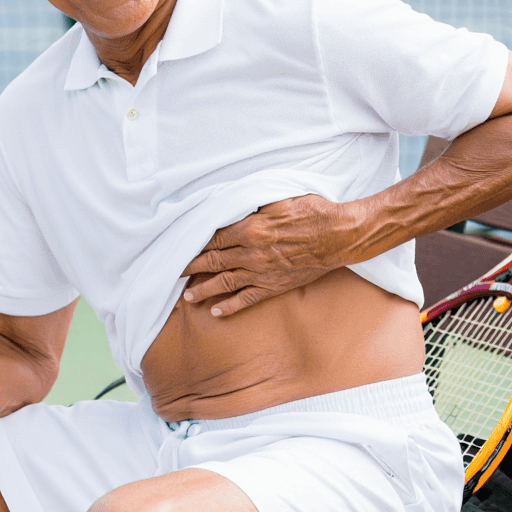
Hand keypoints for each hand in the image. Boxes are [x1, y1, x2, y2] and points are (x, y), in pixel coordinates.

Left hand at [180, 194, 357, 316]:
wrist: (340, 236)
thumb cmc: (312, 211)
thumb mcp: (278, 199)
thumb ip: (251, 205)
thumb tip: (230, 206)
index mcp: (250, 229)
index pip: (213, 238)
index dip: (194, 243)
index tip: (178, 246)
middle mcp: (251, 253)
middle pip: (213, 261)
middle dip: (190, 267)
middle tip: (171, 272)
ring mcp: (262, 272)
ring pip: (225, 282)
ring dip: (204, 289)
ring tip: (188, 296)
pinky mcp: (275, 285)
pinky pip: (248, 299)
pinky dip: (231, 306)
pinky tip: (216, 312)